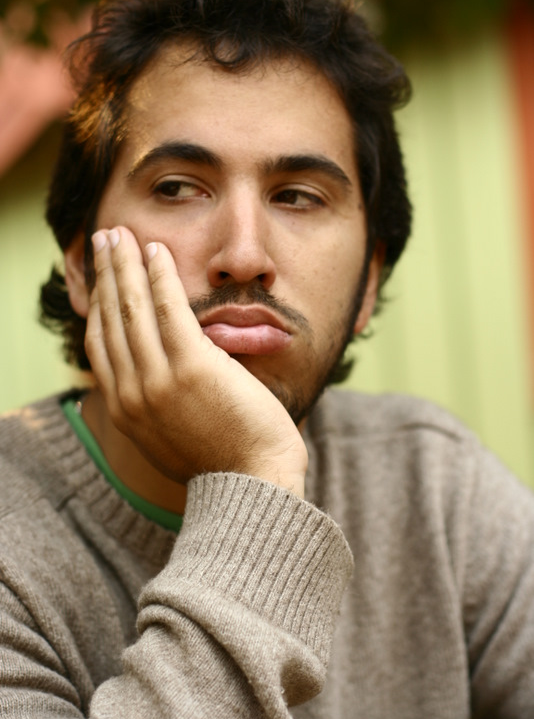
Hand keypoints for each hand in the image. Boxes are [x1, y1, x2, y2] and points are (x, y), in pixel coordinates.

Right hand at [85, 227, 307, 496]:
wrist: (253, 485)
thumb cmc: (225, 459)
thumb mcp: (172, 435)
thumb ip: (157, 403)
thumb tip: (157, 375)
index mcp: (126, 411)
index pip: (102, 344)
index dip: (99, 303)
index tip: (102, 277)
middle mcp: (132, 394)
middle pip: (111, 319)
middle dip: (105, 274)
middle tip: (103, 239)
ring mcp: (159, 381)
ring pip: (132, 308)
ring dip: (125, 265)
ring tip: (121, 234)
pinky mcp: (192, 368)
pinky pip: (169, 309)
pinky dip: (160, 276)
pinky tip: (157, 251)